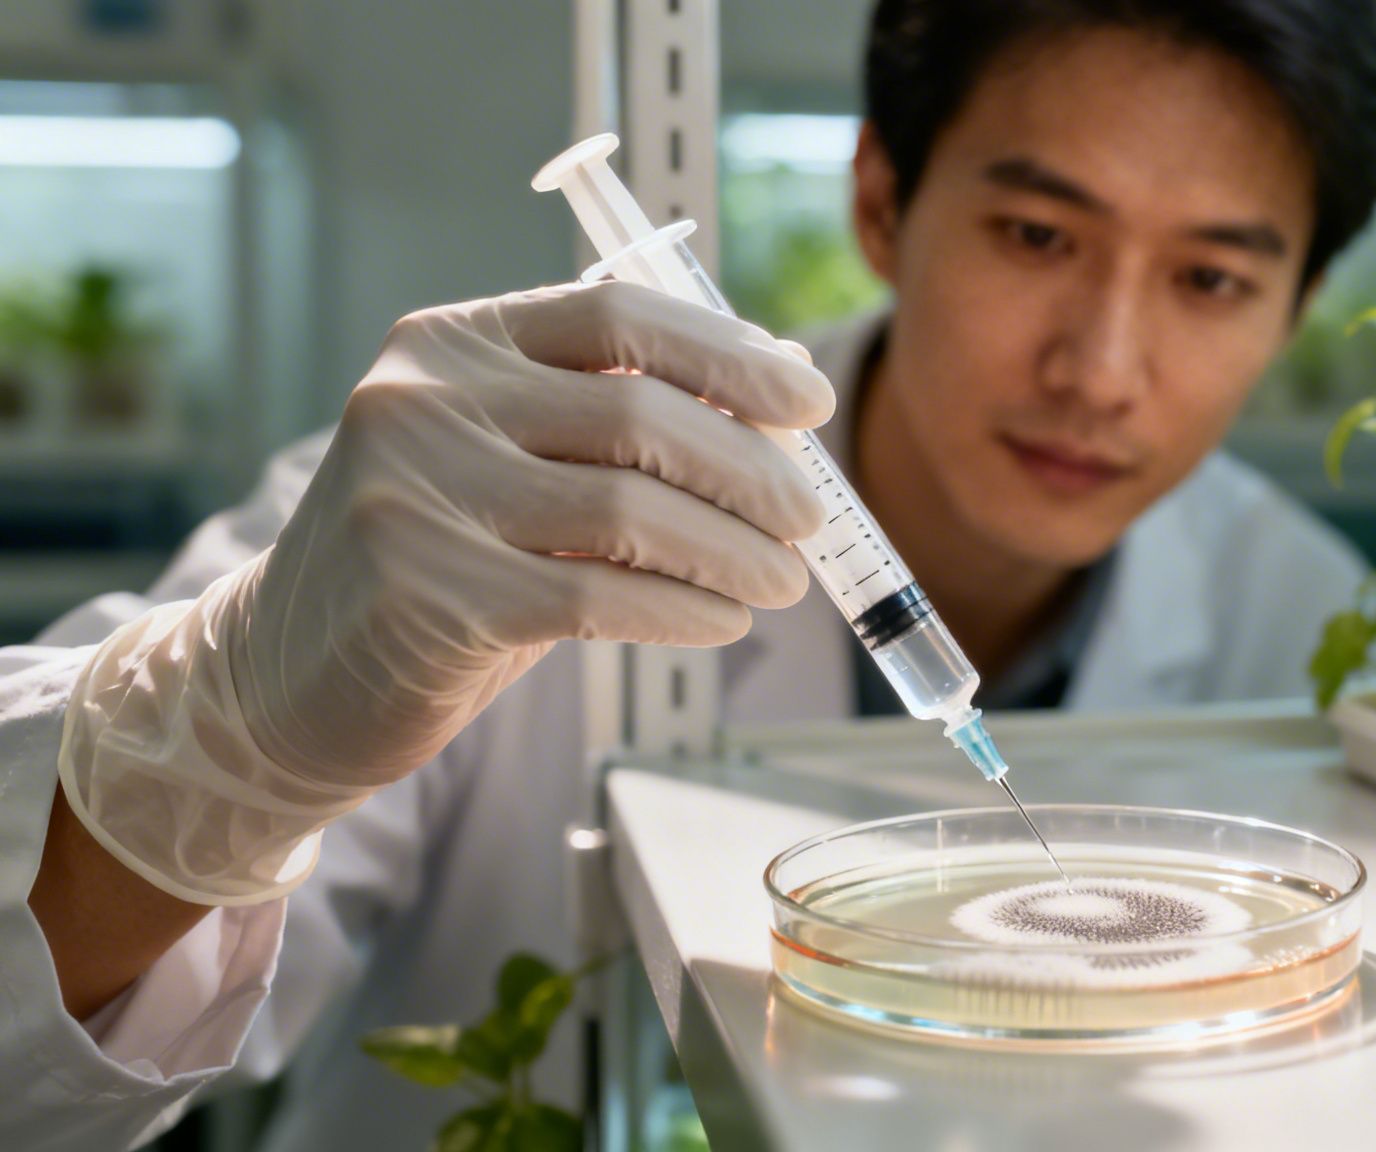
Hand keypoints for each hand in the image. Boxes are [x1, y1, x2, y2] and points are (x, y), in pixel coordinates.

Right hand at [58, 281, 832, 902]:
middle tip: (811, 522)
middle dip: (753, 472)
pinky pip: (599, 596)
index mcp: (454, 343)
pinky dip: (682, 609)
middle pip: (641, 414)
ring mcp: (416, 494)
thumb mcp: (515, 464)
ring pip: (632, 510)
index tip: (810, 401)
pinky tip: (720, 621)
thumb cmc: (440, 560)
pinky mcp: (429, 594)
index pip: (619, 315)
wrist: (285, 679)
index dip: (731, 357)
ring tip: (782, 583)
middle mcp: (424, 400)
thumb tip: (779, 393)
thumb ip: (618, 420)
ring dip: (734, 552)